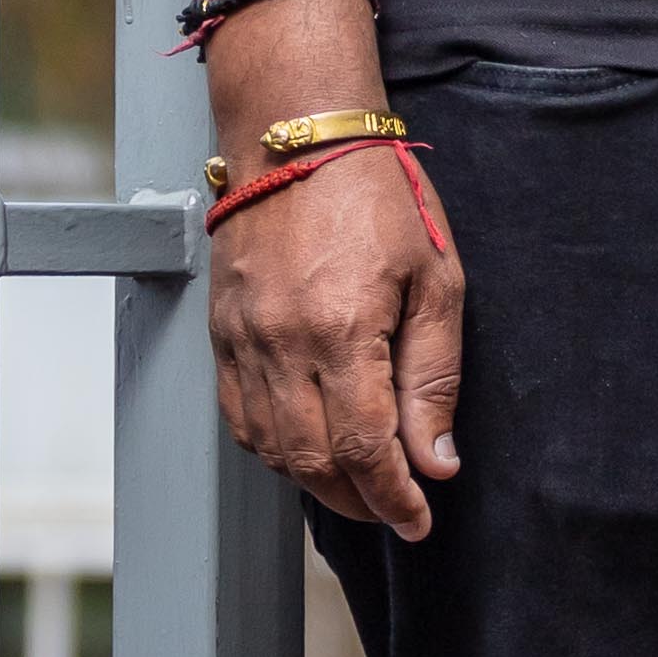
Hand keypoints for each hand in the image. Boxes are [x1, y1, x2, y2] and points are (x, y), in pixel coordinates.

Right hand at [206, 145, 463, 539]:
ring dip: (316, 482)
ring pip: (271, 447)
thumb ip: (434, 376)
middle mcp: (282, 343)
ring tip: (360, 488)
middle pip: (313, 460)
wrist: (296, 137)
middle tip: (396, 512)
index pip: (366, 448)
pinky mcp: (222, 332)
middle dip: (359, 501)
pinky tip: (308, 449)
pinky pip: (240, 416)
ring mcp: (243, 340)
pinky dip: (274, 448)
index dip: (394, 497)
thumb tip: (435, 460)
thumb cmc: (376, 196)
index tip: (419, 520)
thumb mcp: (435, 278)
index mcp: (343, 329)